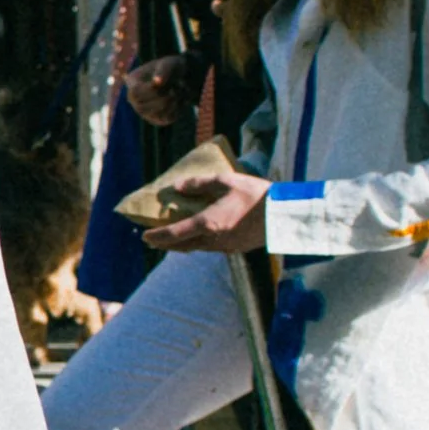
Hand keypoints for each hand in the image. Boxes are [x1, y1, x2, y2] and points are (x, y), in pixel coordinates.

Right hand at [124, 53, 197, 125]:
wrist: (179, 78)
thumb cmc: (170, 67)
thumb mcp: (168, 63)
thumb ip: (163, 70)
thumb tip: (157, 82)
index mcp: (132, 83)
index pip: (135, 93)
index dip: (151, 89)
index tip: (166, 81)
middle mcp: (135, 101)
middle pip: (145, 106)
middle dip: (165, 95)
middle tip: (179, 84)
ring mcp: (146, 113)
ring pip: (158, 113)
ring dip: (175, 101)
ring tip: (182, 89)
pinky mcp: (158, 120)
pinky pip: (168, 118)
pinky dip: (179, 108)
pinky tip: (183, 98)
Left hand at [147, 169, 272, 253]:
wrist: (284, 215)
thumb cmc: (255, 194)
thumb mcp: (225, 181)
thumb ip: (199, 184)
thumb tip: (178, 187)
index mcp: (208, 223)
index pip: (174, 234)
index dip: (157, 237)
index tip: (145, 237)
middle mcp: (213, 240)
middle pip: (183, 246)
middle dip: (166, 244)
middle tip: (153, 240)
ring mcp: (226, 247)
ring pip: (197, 248)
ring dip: (183, 245)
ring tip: (175, 238)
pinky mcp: (237, 249)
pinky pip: (212, 248)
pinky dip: (200, 243)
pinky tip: (203, 236)